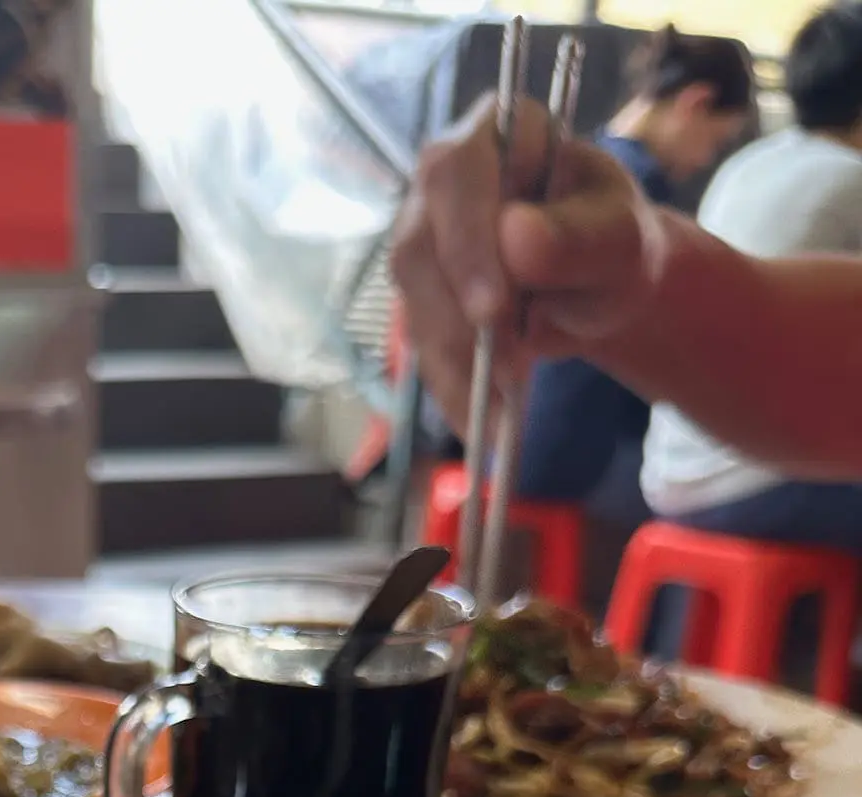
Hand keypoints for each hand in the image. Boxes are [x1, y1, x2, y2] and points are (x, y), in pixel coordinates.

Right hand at [390, 96, 667, 427]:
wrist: (603, 283)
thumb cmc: (615, 243)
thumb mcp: (620, 238)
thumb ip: (578, 235)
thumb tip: (515, 237)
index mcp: (498, 134)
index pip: (454, 173)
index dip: (464, 242)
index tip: (493, 310)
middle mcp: (444, 183)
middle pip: (418, 246)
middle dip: (459, 318)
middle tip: (508, 370)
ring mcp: (426, 242)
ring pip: (415, 305)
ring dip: (459, 363)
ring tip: (506, 406)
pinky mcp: (423, 300)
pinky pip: (424, 350)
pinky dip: (455, 392)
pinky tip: (485, 423)